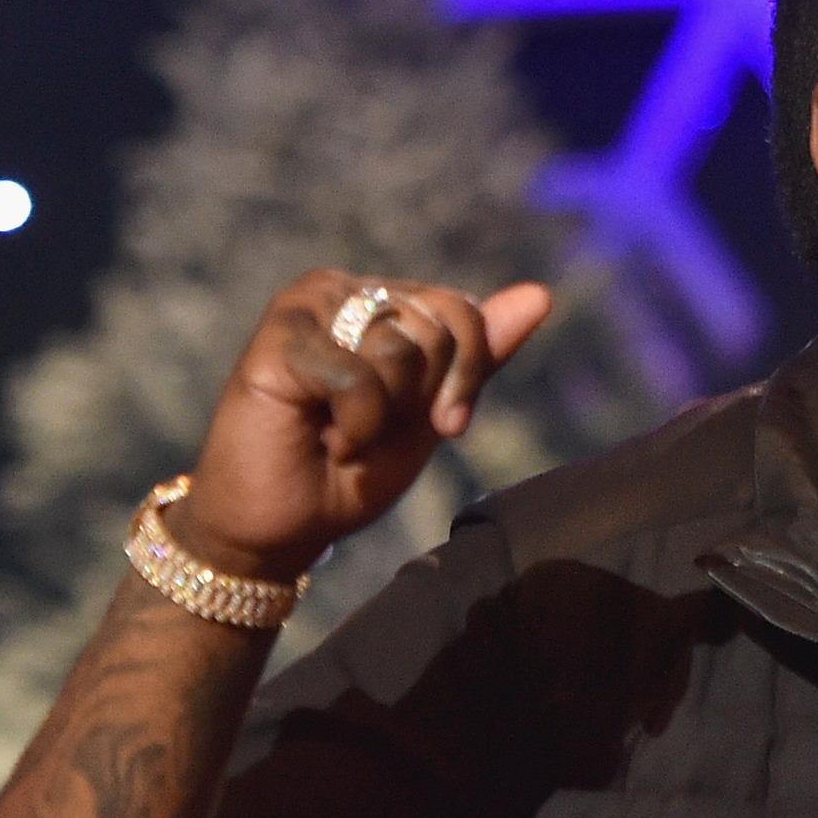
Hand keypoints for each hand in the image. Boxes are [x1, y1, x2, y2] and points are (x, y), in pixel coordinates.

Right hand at [172, 270, 552, 579]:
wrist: (281, 527)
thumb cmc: (353, 470)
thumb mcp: (433, 413)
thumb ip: (479, 356)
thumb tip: (540, 295)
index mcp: (387, 300)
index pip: (464, 310)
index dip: (465, 376)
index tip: (444, 424)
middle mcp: (347, 290)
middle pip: (438, 325)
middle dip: (421, 397)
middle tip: (371, 426)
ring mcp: (309, 307)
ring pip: (400, 347)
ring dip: (383, 415)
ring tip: (340, 430)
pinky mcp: (277, 336)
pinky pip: (358, 377)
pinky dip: (355, 424)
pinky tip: (319, 436)